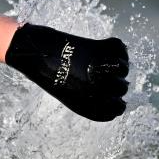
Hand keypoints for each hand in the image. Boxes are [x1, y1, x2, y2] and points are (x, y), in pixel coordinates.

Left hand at [5, 23, 128, 121]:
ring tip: (103, 60)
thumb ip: (88, 97)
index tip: (115, 96)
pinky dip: (116, 48)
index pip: (115, 110)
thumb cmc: (46, 73)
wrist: (35, 53)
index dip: (117, 103)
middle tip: (106, 72)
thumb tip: (110, 95)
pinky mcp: (99, 49)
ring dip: (118, 63)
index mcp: (86, 104)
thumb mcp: (67, 94)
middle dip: (118, 81)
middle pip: (122, 88)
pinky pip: (119, 49)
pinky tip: (105, 48)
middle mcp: (96, 90)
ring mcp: (100, 70)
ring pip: (123, 69)